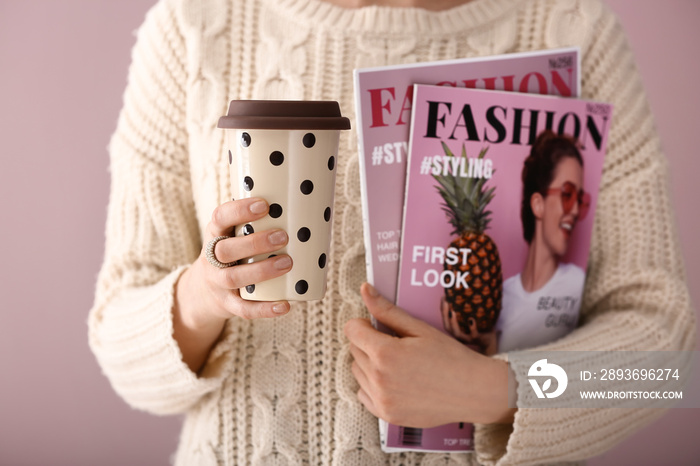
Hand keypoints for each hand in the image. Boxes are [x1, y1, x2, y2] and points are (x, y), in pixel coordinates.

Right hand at [173, 198, 292, 372]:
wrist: (202, 291)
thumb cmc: (232, 253)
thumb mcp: (233, 234)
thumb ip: (257, 222)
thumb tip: (305, 203)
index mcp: (216, 234)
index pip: (220, 217)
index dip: (239, 210)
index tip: (264, 204)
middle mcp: (212, 258)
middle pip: (225, 249)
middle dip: (254, 242)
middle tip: (282, 236)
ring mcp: (218, 283)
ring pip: (234, 278)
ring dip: (261, 271)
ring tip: (288, 262)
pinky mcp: (227, 304)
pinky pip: (244, 309)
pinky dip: (264, 309)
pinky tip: (285, 305)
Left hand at [344, 283, 513, 427]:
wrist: (472, 391)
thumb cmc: (450, 358)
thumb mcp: (419, 329)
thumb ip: (387, 311)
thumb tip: (365, 290)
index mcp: (385, 354)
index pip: (352, 330)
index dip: (364, 324)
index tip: (377, 326)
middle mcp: (379, 379)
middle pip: (354, 350)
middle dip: (368, 342)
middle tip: (395, 344)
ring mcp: (382, 400)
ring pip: (357, 371)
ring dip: (369, 363)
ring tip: (397, 363)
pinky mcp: (387, 414)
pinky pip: (363, 394)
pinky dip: (372, 385)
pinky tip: (394, 380)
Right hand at [440, 297, 498, 355]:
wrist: (491, 340)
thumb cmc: (481, 326)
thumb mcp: (472, 317)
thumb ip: (466, 309)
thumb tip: (465, 291)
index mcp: (456, 329)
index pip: (445, 319)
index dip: (442, 309)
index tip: (443, 297)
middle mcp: (459, 335)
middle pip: (447, 326)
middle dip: (444, 314)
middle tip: (445, 302)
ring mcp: (467, 339)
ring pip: (456, 333)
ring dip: (453, 322)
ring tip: (452, 311)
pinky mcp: (477, 340)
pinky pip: (473, 334)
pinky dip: (472, 327)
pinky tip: (471, 320)